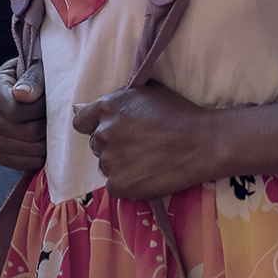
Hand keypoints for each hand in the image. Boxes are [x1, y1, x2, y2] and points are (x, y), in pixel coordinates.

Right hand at [0, 59, 47, 170]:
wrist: (32, 89)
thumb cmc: (37, 75)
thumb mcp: (37, 67)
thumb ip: (32, 79)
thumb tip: (22, 95)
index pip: (14, 111)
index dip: (38, 110)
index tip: (50, 101)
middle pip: (20, 131)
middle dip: (44, 127)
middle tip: (55, 118)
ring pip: (22, 149)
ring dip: (43, 142)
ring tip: (51, 129)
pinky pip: (17, 163)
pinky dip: (35, 157)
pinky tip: (44, 144)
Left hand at [71, 83, 218, 199]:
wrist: (201, 143)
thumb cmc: (178, 114)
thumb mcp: (146, 93)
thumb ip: (113, 100)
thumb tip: (76, 107)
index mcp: (108, 107)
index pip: (81, 121)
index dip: (94, 125)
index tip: (111, 130)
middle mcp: (104, 133)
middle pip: (96, 144)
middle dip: (112, 144)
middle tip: (138, 144)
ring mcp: (110, 160)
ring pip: (106, 164)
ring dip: (120, 163)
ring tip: (146, 159)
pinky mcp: (119, 184)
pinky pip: (115, 184)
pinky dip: (127, 181)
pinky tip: (147, 173)